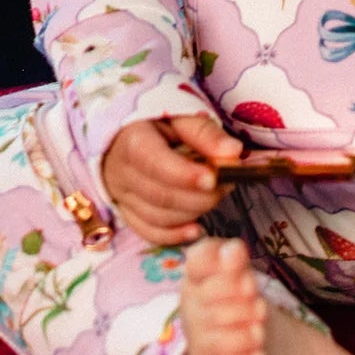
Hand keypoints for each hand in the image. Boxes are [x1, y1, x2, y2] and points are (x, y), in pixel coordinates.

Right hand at [101, 115, 242, 245]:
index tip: (213, 179)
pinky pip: (150, 233)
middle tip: (228, 183)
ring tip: (216, 194)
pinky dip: (175, 235)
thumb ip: (207, 134)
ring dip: (194, 211)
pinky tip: (197, 228)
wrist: (128, 138)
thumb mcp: (182, 118)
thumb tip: (233, 152)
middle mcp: (121, 172)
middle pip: (160, 195)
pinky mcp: (128, 214)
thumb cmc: (160, 126)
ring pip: (158, 217)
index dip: (185, 175)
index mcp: (132, 140)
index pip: (154, 162)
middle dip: (200, 195)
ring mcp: (122, 196)